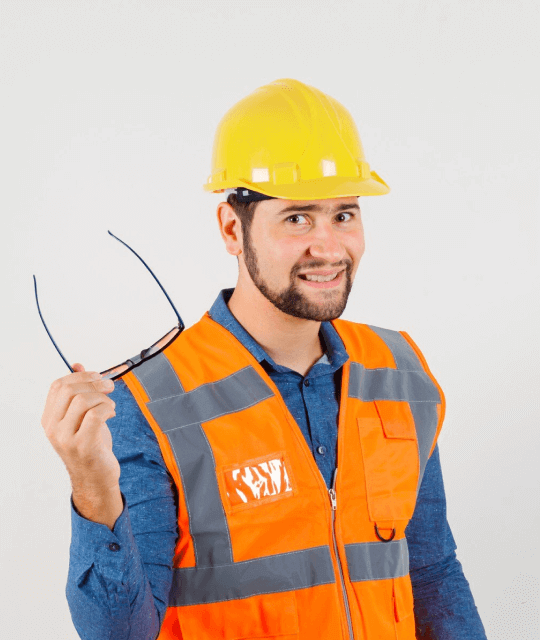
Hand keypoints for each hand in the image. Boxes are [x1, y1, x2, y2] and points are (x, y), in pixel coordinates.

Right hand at [41, 363, 119, 492]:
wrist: (95, 479)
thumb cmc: (91, 446)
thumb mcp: (82, 417)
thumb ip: (79, 392)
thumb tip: (77, 364)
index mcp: (50, 419)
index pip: (58, 386)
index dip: (80, 375)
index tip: (96, 376)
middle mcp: (54, 428)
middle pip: (69, 390)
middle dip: (94, 383)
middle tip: (109, 387)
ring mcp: (67, 438)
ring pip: (82, 401)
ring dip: (103, 398)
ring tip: (110, 406)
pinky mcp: (84, 446)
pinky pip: (95, 415)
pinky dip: (107, 409)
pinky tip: (111, 414)